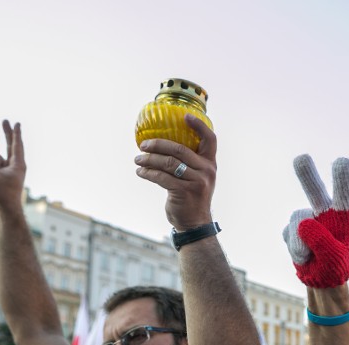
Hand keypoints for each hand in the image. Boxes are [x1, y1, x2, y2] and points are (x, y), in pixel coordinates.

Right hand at [0, 120, 25, 211]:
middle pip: (9, 145)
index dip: (15, 133)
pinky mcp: (1, 174)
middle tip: (5, 120)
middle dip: (6, 133)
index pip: (16, 145)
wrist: (6, 208)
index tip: (17, 123)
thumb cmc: (2, 192)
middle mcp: (15, 165)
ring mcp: (8, 169)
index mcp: (18, 164)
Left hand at [134, 115, 216, 230]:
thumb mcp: (198, 178)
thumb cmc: (192, 198)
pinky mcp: (185, 192)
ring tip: (137, 160)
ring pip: (168, 163)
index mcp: (210, 164)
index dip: (198, 125)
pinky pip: (162, 177)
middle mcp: (206, 170)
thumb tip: (164, 145)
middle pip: (179, 149)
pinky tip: (141, 173)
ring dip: (149, 160)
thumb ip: (189, 163)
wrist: (195, 223)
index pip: (210, 139)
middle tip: (143, 145)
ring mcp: (197, 181)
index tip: (184, 116)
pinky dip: (148, 174)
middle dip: (158, 144)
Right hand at [282, 155, 348, 287]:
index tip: (342, 161)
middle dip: (307, 176)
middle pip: (315, 192)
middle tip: (301, 158)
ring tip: (310, 257)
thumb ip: (321, 242)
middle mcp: (324, 214)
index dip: (342, 180)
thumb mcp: (333, 260)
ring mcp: (307, 219)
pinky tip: (304, 255)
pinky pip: (288, 234)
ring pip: (297, 222)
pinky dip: (294, 248)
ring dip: (300, 244)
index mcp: (342, 218)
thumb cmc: (334, 267)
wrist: (321, 278)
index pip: (343, 197)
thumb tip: (303, 222)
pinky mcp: (293, 228)